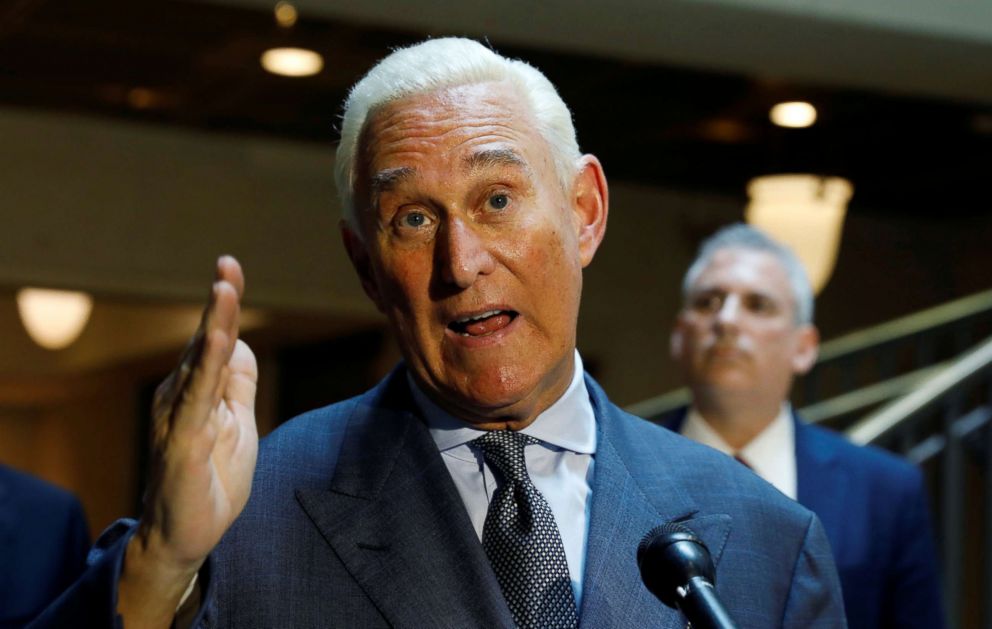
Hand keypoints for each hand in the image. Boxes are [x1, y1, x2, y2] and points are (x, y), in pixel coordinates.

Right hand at [119, 256, 258, 626]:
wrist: (189, 535)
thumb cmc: (212, 478)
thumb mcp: (238, 422)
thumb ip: (238, 383)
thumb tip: (240, 340)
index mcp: (196, 390)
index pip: (214, 339)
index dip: (223, 305)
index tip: (230, 266)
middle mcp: (179, 396)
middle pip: (204, 341)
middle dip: (218, 303)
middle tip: (227, 264)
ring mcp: (177, 417)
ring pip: (198, 362)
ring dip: (213, 324)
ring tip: (223, 288)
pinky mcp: (182, 440)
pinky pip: (197, 398)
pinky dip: (208, 367)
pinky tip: (219, 341)